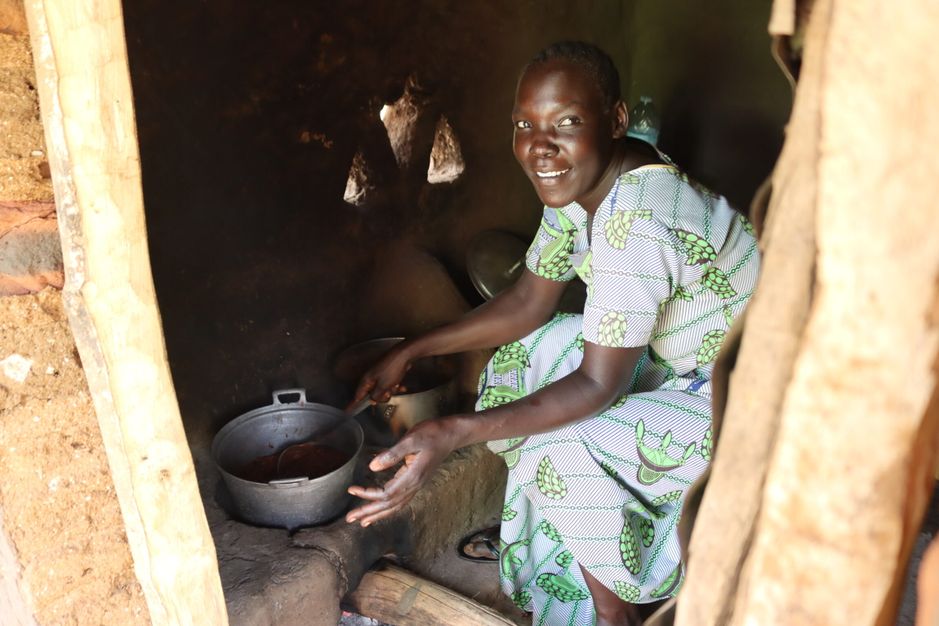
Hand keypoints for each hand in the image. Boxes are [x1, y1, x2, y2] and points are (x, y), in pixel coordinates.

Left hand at [345, 418, 463, 526]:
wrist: (450, 435)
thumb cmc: (432, 434)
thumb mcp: (411, 440)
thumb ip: (392, 454)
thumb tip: (372, 466)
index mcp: (412, 476)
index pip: (386, 493)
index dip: (368, 495)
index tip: (352, 490)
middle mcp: (414, 485)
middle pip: (389, 505)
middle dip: (369, 512)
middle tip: (350, 518)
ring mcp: (416, 485)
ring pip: (395, 506)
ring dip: (378, 514)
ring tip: (362, 521)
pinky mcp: (416, 482)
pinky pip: (400, 500)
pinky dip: (388, 508)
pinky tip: (381, 510)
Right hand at [346, 343, 412, 410]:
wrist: (404, 355)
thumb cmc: (392, 368)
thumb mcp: (383, 387)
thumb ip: (376, 396)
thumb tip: (372, 401)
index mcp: (366, 380)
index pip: (358, 396)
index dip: (357, 404)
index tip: (352, 410)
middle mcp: (371, 377)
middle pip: (372, 394)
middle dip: (381, 396)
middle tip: (388, 393)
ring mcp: (379, 375)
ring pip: (382, 390)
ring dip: (390, 390)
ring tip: (396, 385)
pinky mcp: (388, 373)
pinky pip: (389, 384)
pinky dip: (395, 386)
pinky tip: (401, 385)